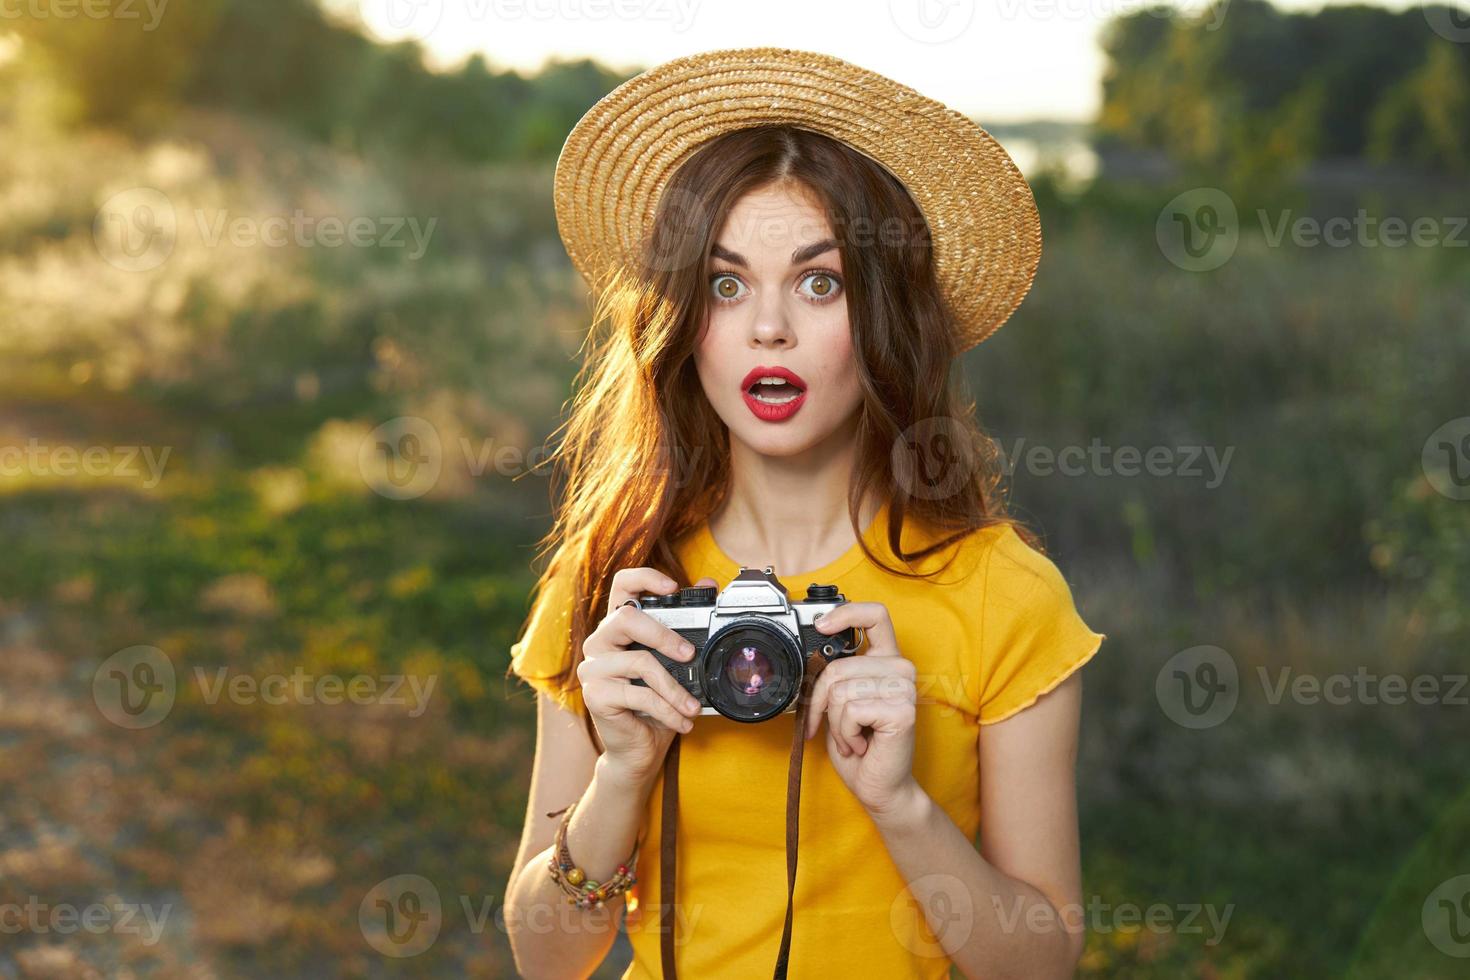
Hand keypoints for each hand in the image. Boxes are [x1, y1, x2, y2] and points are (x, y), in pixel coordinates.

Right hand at [578, 568, 716, 787]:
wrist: (639, 749)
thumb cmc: (655, 704)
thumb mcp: (675, 665)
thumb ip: (687, 626)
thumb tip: (709, 584)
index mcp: (618, 627)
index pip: (622, 586)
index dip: (644, 578)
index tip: (672, 587)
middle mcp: (599, 642)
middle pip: (627, 618)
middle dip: (665, 635)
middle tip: (690, 653)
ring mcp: (593, 668)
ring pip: (640, 662)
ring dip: (674, 688)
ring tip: (692, 706)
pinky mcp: (595, 694)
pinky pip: (639, 694)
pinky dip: (668, 709)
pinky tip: (682, 720)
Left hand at [803, 601, 921, 816]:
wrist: (879, 785)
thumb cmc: (859, 745)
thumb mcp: (841, 703)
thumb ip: (837, 676)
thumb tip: (811, 657)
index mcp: (886, 660)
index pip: (874, 615)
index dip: (845, 613)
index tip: (821, 625)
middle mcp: (901, 669)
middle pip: (839, 666)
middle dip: (822, 702)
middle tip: (836, 727)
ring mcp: (905, 689)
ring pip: (840, 691)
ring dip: (835, 723)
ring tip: (852, 738)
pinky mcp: (903, 711)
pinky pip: (850, 711)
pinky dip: (845, 734)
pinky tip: (861, 745)